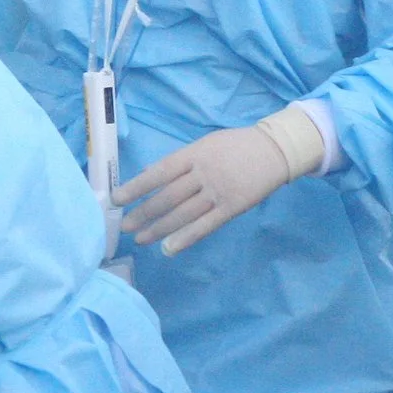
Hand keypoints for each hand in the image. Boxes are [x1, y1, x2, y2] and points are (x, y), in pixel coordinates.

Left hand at [112, 108, 324, 253]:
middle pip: (167, 197)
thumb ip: (180, 161)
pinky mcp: (232, 207)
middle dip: (143, 213)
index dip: (136, 187)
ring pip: (183, 214)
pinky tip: (169, 248)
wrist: (275, 150)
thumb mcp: (205, 144)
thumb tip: (150, 175)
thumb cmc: (235, 146)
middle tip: (124, 226)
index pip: (158, 173)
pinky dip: (186, 238)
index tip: (117, 199)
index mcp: (193, 154)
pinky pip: (205, 226)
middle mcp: (203, 173)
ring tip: (141, 239)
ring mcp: (218, 192)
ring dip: (159, 229)